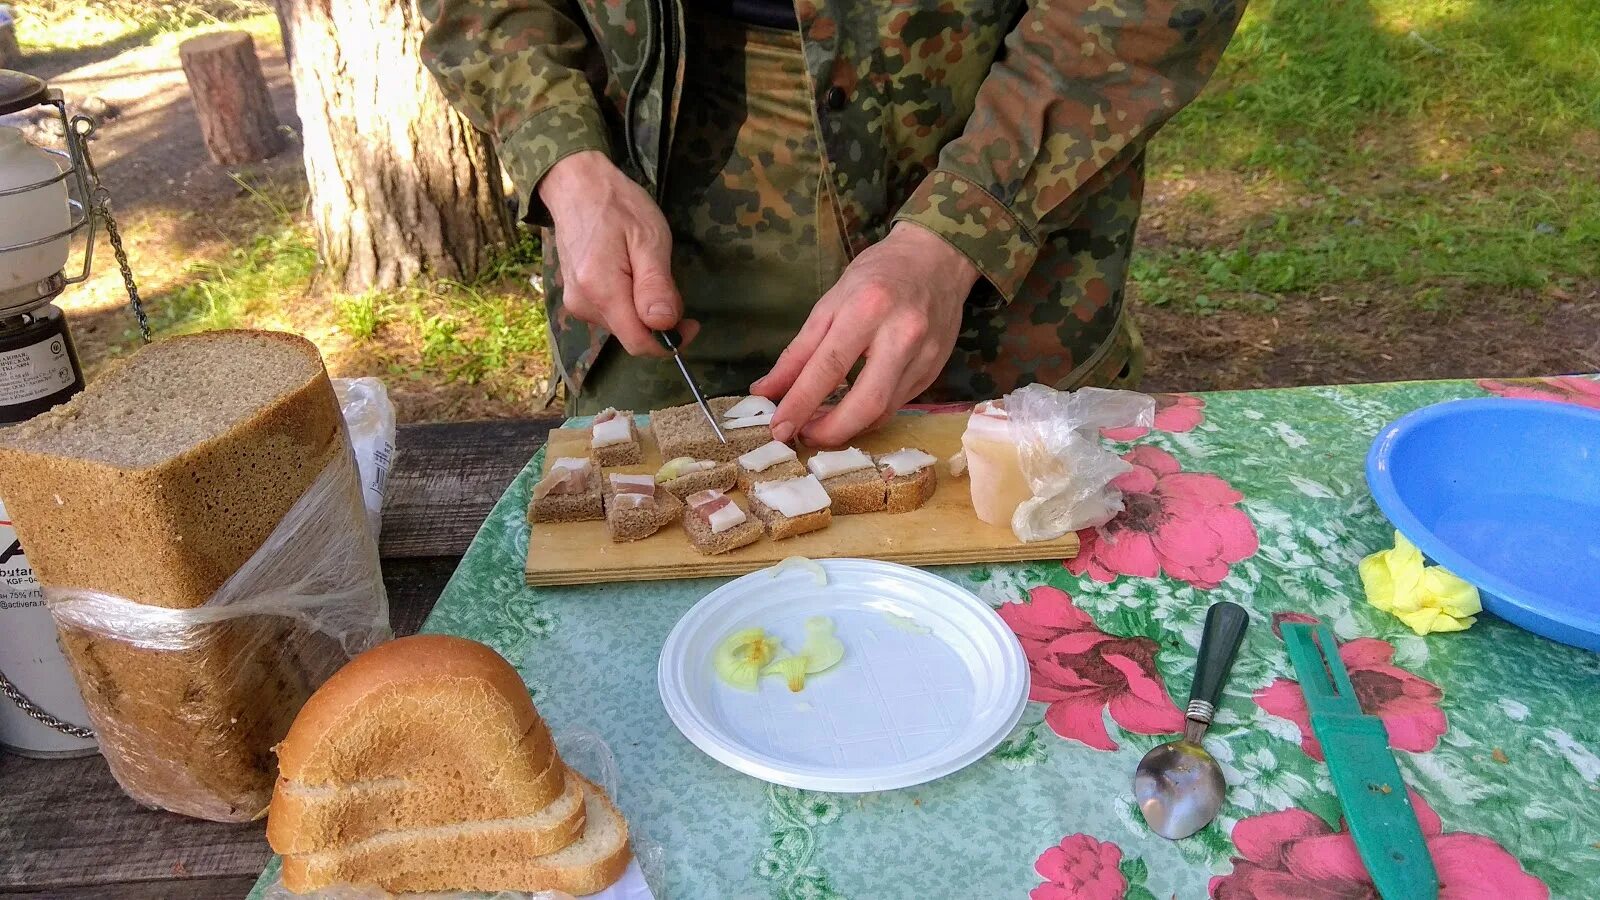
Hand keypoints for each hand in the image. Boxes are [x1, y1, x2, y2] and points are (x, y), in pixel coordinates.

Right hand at [539, 150, 696, 355]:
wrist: (576, 185)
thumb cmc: (617, 205)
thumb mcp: (649, 240)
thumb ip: (656, 286)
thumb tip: (664, 325)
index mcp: (601, 292)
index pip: (638, 343)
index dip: (670, 341)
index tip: (691, 323)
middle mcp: (583, 305)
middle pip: (632, 334)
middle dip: (658, 319)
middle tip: (668, 278)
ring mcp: (576, 302)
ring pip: (623, 324)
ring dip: (643, 308)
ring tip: (645, 267)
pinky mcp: (576, 297)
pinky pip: (611, 312)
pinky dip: (629, 301)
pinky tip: (630, 271)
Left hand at [751, 222, 978, 446]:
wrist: (937, 259)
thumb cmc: (878, 274)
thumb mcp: (831, 302)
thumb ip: (798, 351)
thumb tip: (766, 390)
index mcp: (867, 309)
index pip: (828, 368)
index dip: (801, 404)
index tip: (778, 428)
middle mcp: (901, 335)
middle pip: (866, 403)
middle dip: (831, 431)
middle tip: (803, 436)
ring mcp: (924, 356)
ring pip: (884, 411)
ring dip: (849, 428)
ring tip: (821, 426)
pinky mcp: (935, 370)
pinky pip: (898, 405)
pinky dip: (869, 414)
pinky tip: (851, 411)